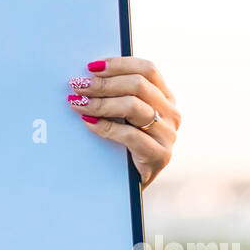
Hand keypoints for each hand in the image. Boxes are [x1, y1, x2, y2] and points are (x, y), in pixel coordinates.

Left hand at [66, 56, 178, 188]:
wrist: (132, 186)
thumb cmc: (124, 144)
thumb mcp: (125, 116)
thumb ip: (117, 95)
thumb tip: (87, 75)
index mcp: (165, 97)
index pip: (147, 69)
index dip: (119, 64)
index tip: (91, 67)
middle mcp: (171, 113)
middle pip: (138, 85)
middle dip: (103, 83)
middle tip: (77, 85)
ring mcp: (168, 134)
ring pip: (133, 106)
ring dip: (100, 102)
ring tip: (77, 102)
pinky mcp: (160, 155)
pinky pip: (130, 135)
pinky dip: (105, 126)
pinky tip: (88, 122)